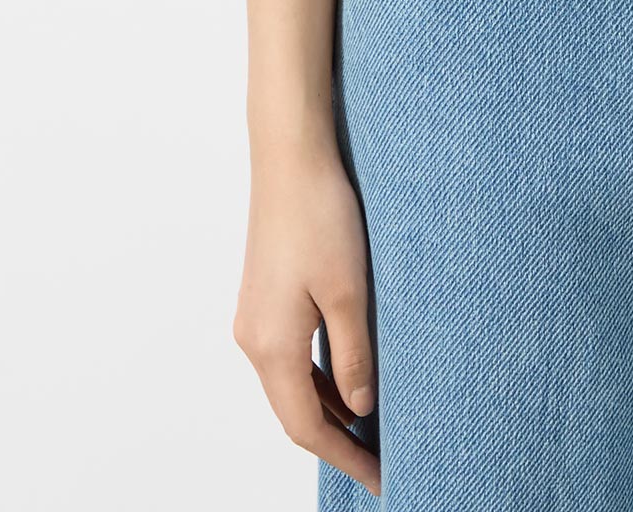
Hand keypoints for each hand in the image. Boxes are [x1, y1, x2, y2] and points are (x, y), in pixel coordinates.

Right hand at [232, 146, 380, 495]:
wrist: (289, 158)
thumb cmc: (320, 215)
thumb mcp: (349, 291)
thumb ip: (353, 355)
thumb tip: (360, 407)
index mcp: (271, 346)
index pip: (306, 426)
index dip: (344, 455)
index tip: (379, 475)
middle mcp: (253, 339)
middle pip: (293, 410)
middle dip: (335, 438)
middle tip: (380, 456)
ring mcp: (254, 317)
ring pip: (290, 382)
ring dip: (326, 405)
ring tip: (370, 423)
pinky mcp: (262, 297)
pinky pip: (288, 355)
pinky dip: (316, 375)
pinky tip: (346, 372)